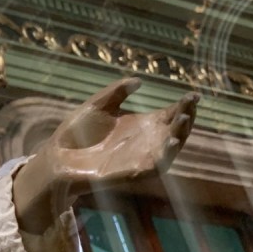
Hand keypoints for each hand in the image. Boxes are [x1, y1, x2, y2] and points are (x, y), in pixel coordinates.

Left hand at [13, 77, 197, 232]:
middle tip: (191, 104)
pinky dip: (166, 154)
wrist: (59, 156)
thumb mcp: (97, 106)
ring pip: (169, 148)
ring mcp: (141, 157)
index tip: (193, 95)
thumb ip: (116, 92)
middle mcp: (145, 141)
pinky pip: (155, 165)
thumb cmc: (77, 132)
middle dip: (186, 118)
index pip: (169, 115)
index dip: (183, 106)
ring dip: (180, 135)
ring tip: (185, 119)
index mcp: (140, 125)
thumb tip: (138, 80)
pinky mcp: (132, 171)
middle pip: (174, 130)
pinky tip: (171, 141)